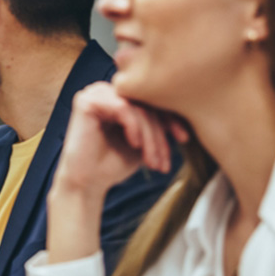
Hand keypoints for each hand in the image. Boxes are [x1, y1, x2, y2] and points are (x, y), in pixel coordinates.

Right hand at [54, 82, 186, 197]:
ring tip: (150, 159)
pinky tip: (134, 144)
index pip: (151, 100)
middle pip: (145, 103)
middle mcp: (106, 91)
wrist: (87, 184)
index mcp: (118, 97)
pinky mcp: (86, 101)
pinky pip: (122, 108)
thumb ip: (158, 125)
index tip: (183, 139)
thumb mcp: (144, 141)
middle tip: (163, 159)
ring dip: (149, 135)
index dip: (171, 119)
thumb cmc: (112, 165)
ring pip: (137, 107)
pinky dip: (133, 127)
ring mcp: (94, 93)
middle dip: (159, 133)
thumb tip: (188, 114)